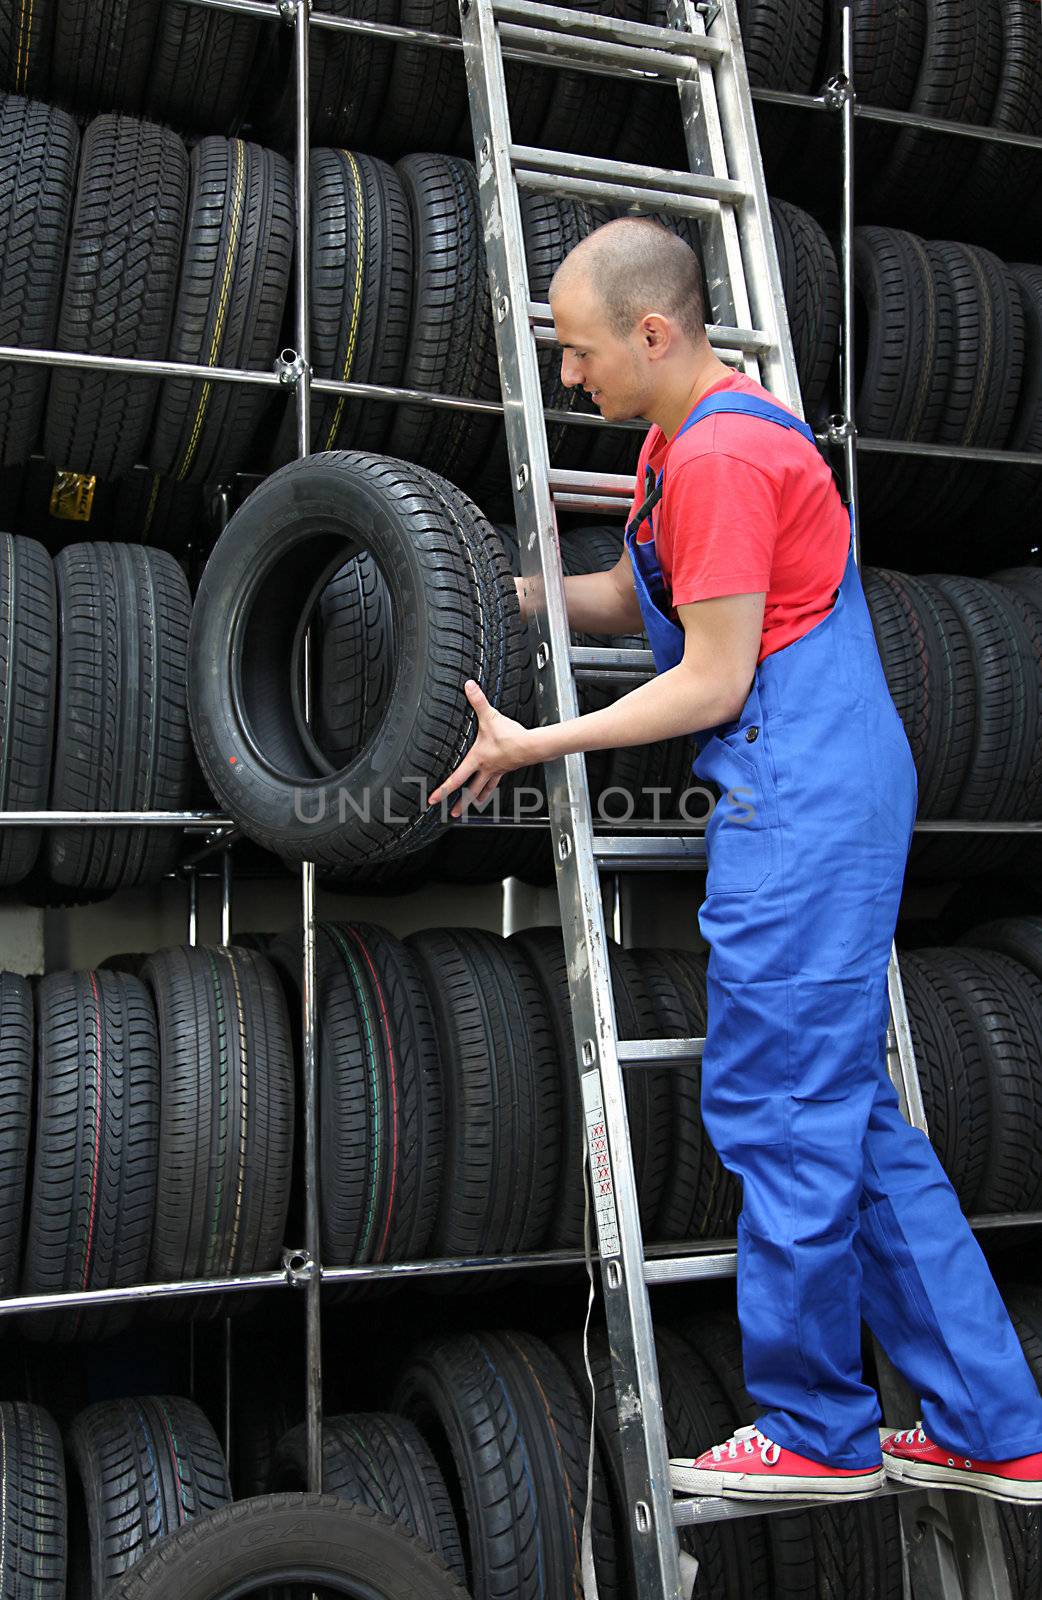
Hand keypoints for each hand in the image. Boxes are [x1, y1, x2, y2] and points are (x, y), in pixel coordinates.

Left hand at [428, 680, 534, 816]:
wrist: (533, 746)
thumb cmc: (512, 736)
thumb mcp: (490, 717)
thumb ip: (478, 701)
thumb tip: (469, 687)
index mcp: (478, 759)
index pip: (456, 779)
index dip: (443, 790)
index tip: (433, 799)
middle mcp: (486, 768)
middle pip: (470, 790)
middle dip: (460, 803)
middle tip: (451, 814)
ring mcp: (497, 770)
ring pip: (483, 789)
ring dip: (475, 799)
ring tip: (470, 807)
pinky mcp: (506, 768)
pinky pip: (495, 781)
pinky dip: (490, 788)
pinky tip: (489, 791)